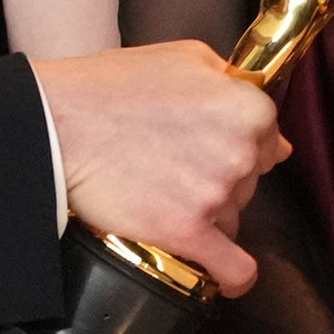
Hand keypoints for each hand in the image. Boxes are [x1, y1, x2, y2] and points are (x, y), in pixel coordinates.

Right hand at [34, 42, 287, 293]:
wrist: (58, 123)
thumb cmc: (114, 86)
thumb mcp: (186, 57)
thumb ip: (234, 86)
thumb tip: (274, 137)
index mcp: (248, 110)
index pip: (269, 141)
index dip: (238, 142)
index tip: (209, 143)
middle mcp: (240, 154)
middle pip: (250, 180)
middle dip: (219, 175)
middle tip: (173, 161)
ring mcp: (215, 196)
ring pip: (233, 217)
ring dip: (208, 212)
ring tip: (163, 191)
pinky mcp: (186, 232)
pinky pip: (232, 269)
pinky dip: (233, 275)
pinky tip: (226, 276)